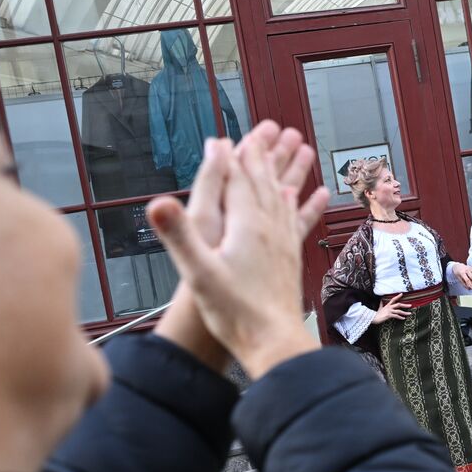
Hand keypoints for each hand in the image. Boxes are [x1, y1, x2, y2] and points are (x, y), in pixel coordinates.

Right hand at [148, 129, 330, 379]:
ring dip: (289, 171)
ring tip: (298, 150)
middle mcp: (270, 229)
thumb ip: (178, 236)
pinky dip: (306, 203)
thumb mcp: (197, 273)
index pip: (240, 181)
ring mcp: (284, 243)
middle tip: (269, 129)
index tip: (234, 134)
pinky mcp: (291, 259)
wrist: (273, 342)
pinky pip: (300, 222)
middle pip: (266, 182)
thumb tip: (156, 202)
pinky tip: (315, 195)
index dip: (235, 156)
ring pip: (287, 197)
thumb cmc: (234, 313)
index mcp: (246, 226)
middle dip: (264, 154)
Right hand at [373, 294, 411, 323]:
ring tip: (410, 314)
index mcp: (388, 305)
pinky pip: (396, 316)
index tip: (402, 294)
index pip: (393, 299)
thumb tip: (380, 300)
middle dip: (405, 305)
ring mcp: (389, 311)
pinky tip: (403, 318)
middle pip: (399, 304)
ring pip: (399, 311)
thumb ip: (381, 304)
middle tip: (410, 305)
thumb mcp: (379, 308)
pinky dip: (400, 317)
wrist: (374, 318)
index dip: (398, 296)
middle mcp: (389, 307)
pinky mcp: (389, 315)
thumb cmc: (377, 314)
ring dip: (405, 312)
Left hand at [454, 263, 471, 290]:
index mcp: (462, 272)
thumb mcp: (458, 278)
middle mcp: (467, 269)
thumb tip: (469, 288)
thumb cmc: (457, 273)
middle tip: (470, 282)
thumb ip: (464, 283)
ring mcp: (470, 268)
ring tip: (470, 278)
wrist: (457, 266)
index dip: (470, 284)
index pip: (467, 280)